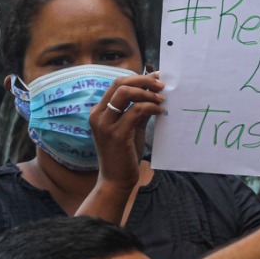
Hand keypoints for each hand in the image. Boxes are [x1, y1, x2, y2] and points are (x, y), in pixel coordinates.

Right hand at [87, 72, 164, 190]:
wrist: (115, 180)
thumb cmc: (123, 155)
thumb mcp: (131, 128)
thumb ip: (138, 110)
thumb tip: (154, 91)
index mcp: (98, 111)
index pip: (117, 84)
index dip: (138, 78)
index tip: (155, 78)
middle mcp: (98, 115)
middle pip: (120, 84)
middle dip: (143, 81)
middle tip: (161, 85)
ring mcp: (105, 124)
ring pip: (126, 93)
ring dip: (147, 93)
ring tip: (161, 99)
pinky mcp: (116, 133)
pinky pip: (136, 111)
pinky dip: (150, 107)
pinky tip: (159, 111)